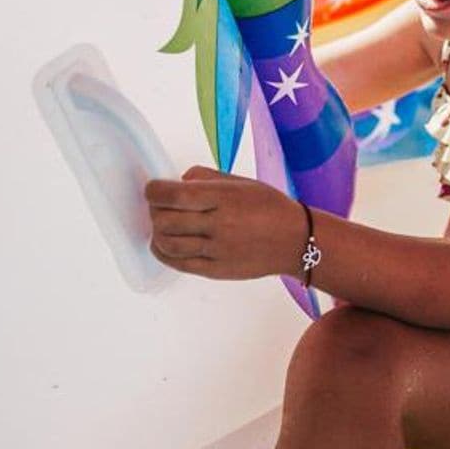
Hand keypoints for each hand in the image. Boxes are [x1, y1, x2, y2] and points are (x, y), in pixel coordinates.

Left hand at [145, 166, 308, 280]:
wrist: (296, 241)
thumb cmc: (269, 207)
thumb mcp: (240, 182)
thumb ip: (205, 178)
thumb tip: (177, 183)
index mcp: (223, 197)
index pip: (173, 195)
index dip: (154, 191)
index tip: (153, 189)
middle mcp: (218, 224)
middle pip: (165, 220)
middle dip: (155, 211)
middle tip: (159, 207)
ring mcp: (216, 250)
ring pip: (167, 243)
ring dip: (158, 232)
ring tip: (164, 225)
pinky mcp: (216, 270)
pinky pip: (179, 263)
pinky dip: (164, 252)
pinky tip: (165, 244)